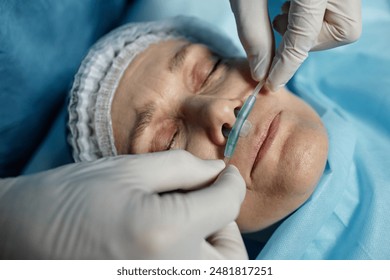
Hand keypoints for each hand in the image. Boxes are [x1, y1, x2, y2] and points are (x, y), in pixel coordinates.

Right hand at [0, 150, 246, 258]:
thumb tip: (219, 173)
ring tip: (180, 224)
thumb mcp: (130, 170)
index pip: (228, 205)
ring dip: (212, 248)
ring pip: (218, 272)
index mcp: (163, 233)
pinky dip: (192, 261)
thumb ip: (185, 168)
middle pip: (232, 253)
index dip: (229, 182)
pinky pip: (191, 277)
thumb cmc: (71, 198)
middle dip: (224, 223)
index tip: (224, 174)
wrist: (22, 238)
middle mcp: (170, 275)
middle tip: (200, 203)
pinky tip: (168, 241)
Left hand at [230, 0, 361, 90]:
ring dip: (314, 29)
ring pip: (346, 22)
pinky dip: (318, 15)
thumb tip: (261, 71)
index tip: (271, 84)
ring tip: (284, 12)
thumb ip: (253, 33)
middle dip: (310, 42)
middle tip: (282, 30)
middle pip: (344, 31)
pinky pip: (341, 7)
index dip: (286, 66)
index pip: (304, 37)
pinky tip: (294, 3)